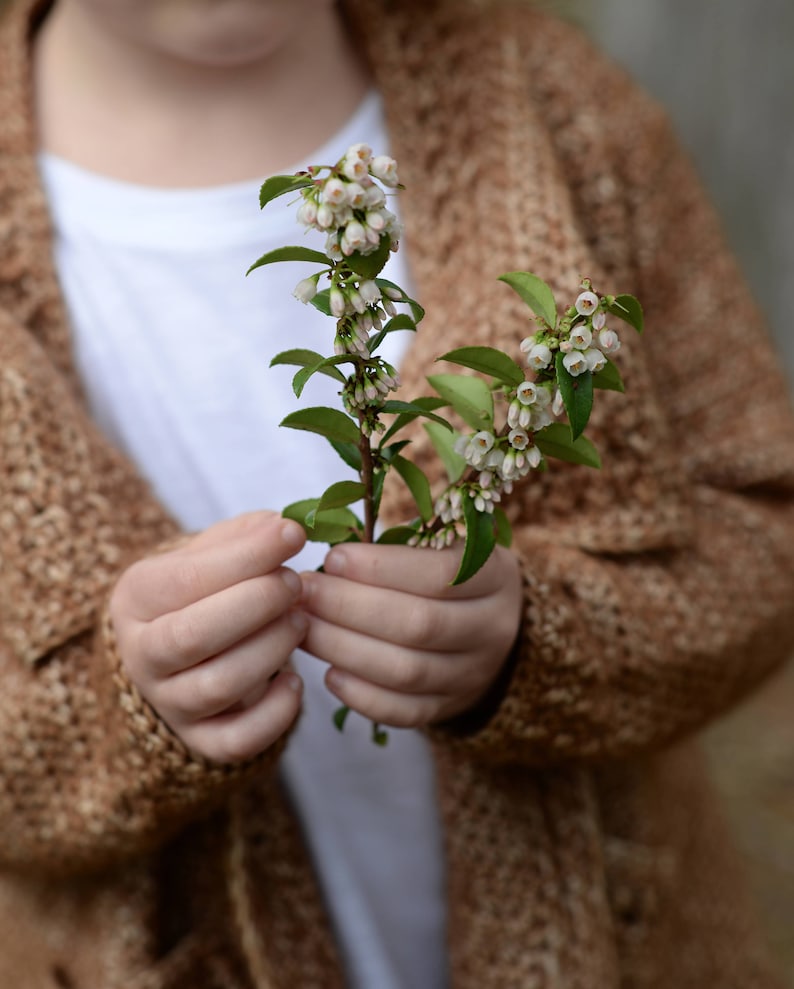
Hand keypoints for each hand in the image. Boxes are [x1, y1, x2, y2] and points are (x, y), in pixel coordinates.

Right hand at [109, 512, 307, 762]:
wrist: (181, 650)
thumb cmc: (204, 590)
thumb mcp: (210, 552)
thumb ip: (245, 536)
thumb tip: (283, 527)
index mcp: (137, 597)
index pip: (188, 578)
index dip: (248, 556)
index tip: (294, 535)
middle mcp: (142, 654)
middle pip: (195, 636)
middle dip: (257, 604)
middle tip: (295, 583)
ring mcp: (167, 702)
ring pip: (218, 686)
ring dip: (270, 650)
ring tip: (300, 621)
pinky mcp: (199, 739)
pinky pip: (235, 741)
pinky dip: (274, 714)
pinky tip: (295, 682)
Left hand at [299, 542, 522, 727]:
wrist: (484, 626)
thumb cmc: (445, 573)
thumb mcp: (441, 545)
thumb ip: (398, 545)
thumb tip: (329, 557)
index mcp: (495, 576)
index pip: (440, 574)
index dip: (380, 568)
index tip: (332, 559)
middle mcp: (492, 628)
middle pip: (419, 625)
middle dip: (351, 607)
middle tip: (304, 593)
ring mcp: (473, 674)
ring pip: (408, 671)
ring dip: (345, 649)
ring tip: (304, 628)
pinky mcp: (449, 707)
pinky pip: (405, 711)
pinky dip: (362, 696)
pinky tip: (329, 673)